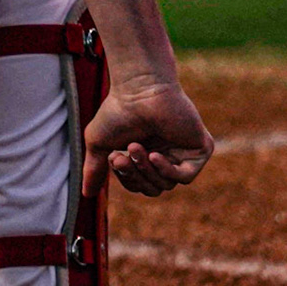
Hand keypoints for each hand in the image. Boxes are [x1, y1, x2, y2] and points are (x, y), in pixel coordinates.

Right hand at [82, 78, 214, 196]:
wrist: (138, 90)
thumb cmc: (118, 112)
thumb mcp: (100, 145)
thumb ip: (95, 170)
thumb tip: (85, 195)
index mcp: (147, 155)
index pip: (140, 184)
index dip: (127, 177)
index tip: (114, 157)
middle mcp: (167, 155)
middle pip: (153, 188)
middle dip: (135, 176)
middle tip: (121, 157)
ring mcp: (184, 153)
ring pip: (167, 184)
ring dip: (147, 169)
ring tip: (136, 147)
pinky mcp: (200, 149)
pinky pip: (186, 177)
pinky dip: (167, 170)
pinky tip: (155, 155)